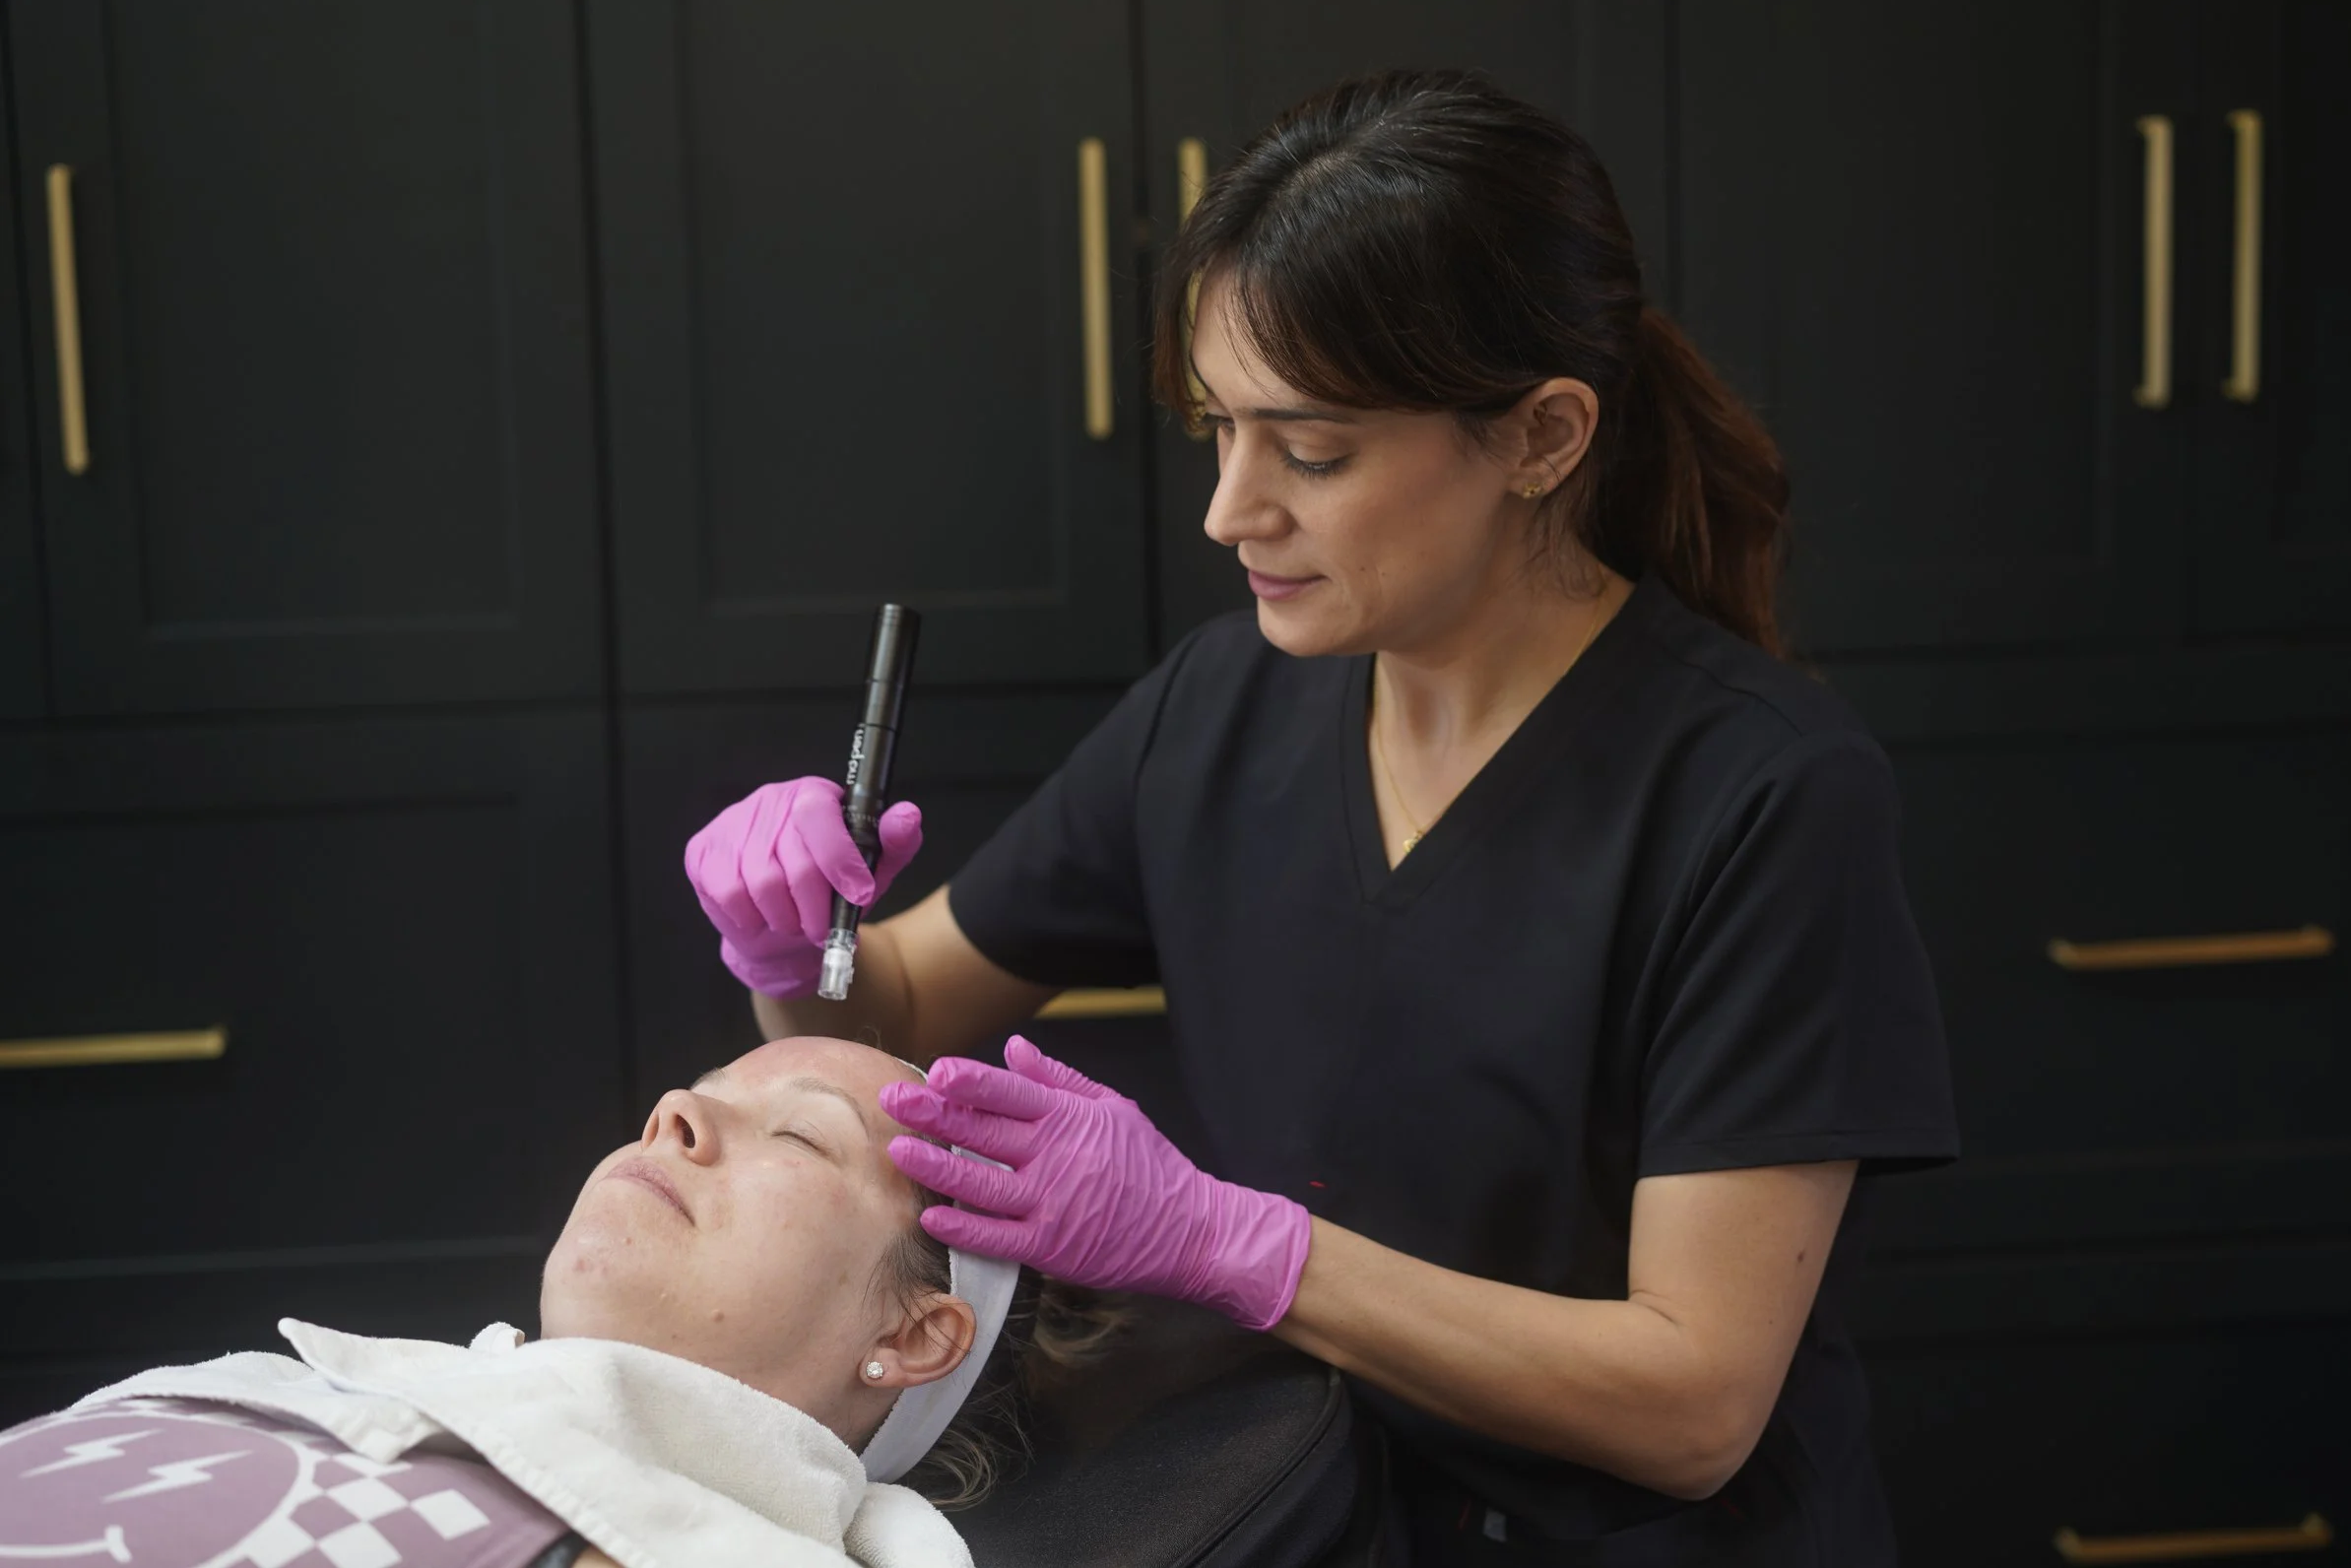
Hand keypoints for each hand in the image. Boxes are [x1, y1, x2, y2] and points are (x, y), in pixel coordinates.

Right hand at [682, 777, 921, 997]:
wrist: (779, 923)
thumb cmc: (829, 890)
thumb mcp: (872, 870)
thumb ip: (894, 844)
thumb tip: (907, 816)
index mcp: (814, 795)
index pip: (818, 814)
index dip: (840, 859)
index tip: (861, 894)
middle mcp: (771, 800)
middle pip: (793, 860)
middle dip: (815, 908)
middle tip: (823, 929)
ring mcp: (733, 823)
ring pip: (760, 883)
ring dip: (783, 917)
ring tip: (793, 922)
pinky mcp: (704, 850)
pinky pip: (728, 893)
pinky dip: (749, 918)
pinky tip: (760, 918)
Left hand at [880, 1037, 1311, 1330]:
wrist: (1192, 1230)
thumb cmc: (1151, 1167)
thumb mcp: (1113, 1108)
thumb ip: (1059, 1079)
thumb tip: (1014, 1050)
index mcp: (1071, 1118)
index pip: (1011, 1092)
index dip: (971, 1081)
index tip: (936, 1070)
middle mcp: (1058, 1157)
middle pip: (984, 1132)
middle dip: (934, 1114)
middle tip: (894, 1101)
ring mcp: (1053, 1203)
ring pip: (982, 1183)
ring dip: (936, 1167)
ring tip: (899, 1152)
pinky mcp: (1052, 1246)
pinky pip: (998, 1236)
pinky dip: (964, 1227)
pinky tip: (933, 1216)